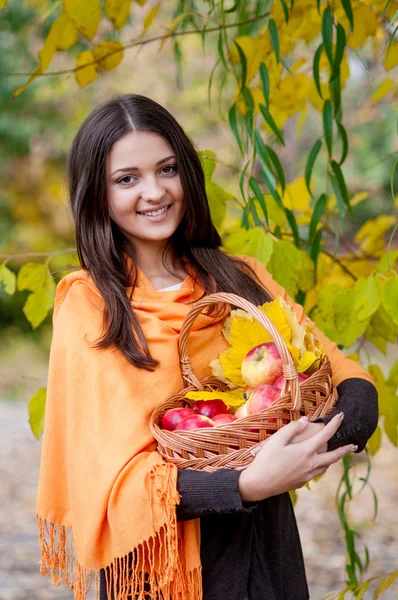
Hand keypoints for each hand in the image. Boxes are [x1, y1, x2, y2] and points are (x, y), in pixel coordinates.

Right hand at [238, 413, 356, 501]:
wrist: (258, 484)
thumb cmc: (266, 460)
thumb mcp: (277, 439)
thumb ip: (293, 428)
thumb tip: (306, 421)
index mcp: (306, 451)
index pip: (326, 435)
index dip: (335, 424)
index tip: (341, 416)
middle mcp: (311, 464)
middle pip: (334, 456)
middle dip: (345, 449)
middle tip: (354, 445)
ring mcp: (307, 475)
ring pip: (326, 466)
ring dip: (333, 459)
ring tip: (336, 454)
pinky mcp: (301, 482)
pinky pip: (316, 472)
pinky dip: (320, 466)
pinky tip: (314, 464)